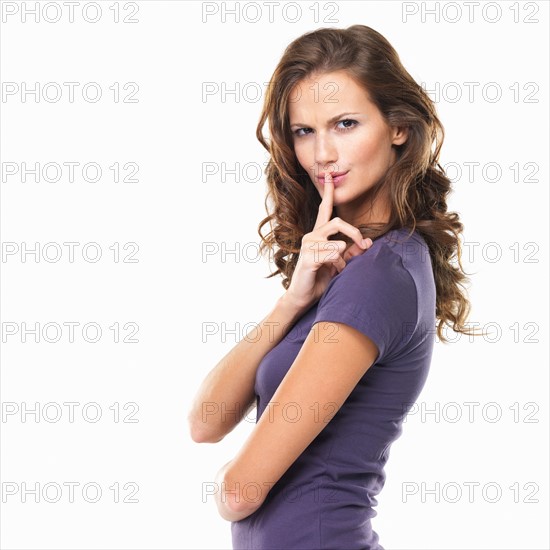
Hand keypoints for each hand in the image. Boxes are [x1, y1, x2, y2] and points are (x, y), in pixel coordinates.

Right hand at [284, 172, 372, 310]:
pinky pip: (333, 255)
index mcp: (318, 234)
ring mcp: (308, 246)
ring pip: (338, 243)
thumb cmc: (320, 279)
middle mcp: (312, 236)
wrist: (302, 297)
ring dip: (343, 259)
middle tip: (364, 246)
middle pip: (338, 222)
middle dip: (355, 233)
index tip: (329, 175)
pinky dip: (338, 266)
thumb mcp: (340, 263)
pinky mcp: (308, 258)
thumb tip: (368, 243)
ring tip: (338, 270)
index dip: (328, 192)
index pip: (324, 209)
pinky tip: (331, 273)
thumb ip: (352, 252)